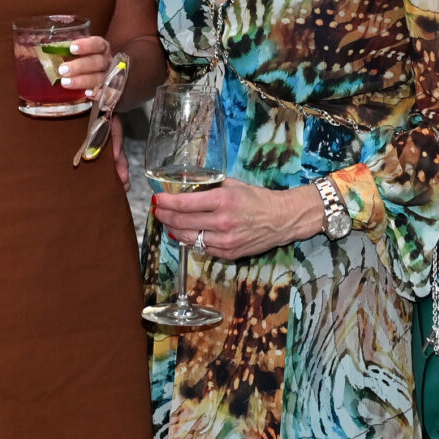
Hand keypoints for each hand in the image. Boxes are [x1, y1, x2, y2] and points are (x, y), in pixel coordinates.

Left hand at [57, 33, 110, 90]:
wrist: (87, 74)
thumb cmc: (77, 60)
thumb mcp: (69, 52)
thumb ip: (58, 49)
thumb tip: (36, 51)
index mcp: (100, 48)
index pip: (97, 44)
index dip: (86, 45)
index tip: (71, 48)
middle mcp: (106, 61)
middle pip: (98, 62)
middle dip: (80, 66)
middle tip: (62, 69)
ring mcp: (108, 76)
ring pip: (100, 78)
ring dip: (82, 80)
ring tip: (66, 83)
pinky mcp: (107, 91)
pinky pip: (105, 93)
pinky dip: (97, 93)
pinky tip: (86, 93)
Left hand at [152, 178, 323, 261]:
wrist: (281, 219)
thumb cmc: (257, 199)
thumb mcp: (234, 185)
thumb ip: (211, 186)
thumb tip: (189, 186)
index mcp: (223, 200)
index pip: (185, 204)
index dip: (166, 203)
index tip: (157, 200)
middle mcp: (222, 222)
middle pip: (182, 222)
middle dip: (165, 216)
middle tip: (158, 212)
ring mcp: (225, 240)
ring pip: (189, 238)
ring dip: (174, 230)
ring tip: (168, 223)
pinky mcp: (228, 253)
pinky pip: (202, 248)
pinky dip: (191, 240)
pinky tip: (185, 234)